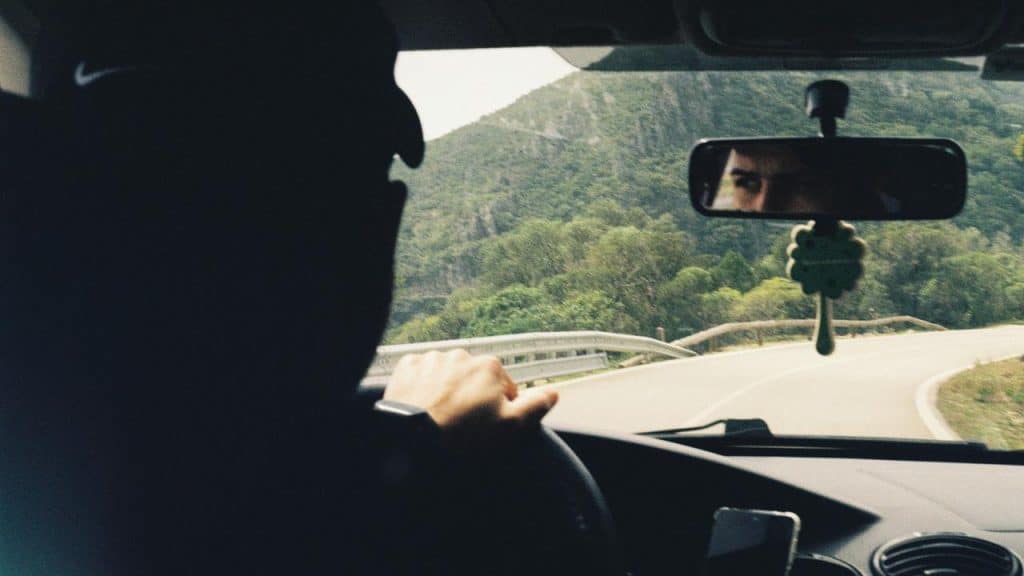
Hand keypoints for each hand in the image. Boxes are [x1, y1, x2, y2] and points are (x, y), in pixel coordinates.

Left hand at [383, 349, 558, 445]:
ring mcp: (432, 358)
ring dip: (447, 391)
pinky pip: (420, 375)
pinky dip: (422, 388)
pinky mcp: (407, 366)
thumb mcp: (510, 427)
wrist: (412, 438)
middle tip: (462, 426)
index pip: (504, 388)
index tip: (487, 428)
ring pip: (447, 376)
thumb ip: (535, 406)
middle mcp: (462, 354)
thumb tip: (554, 392)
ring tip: (440, 419)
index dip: (499, 410)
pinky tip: (422, 407)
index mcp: (490, 366)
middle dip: (472, 398)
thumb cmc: (463, 435)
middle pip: (474, 380)